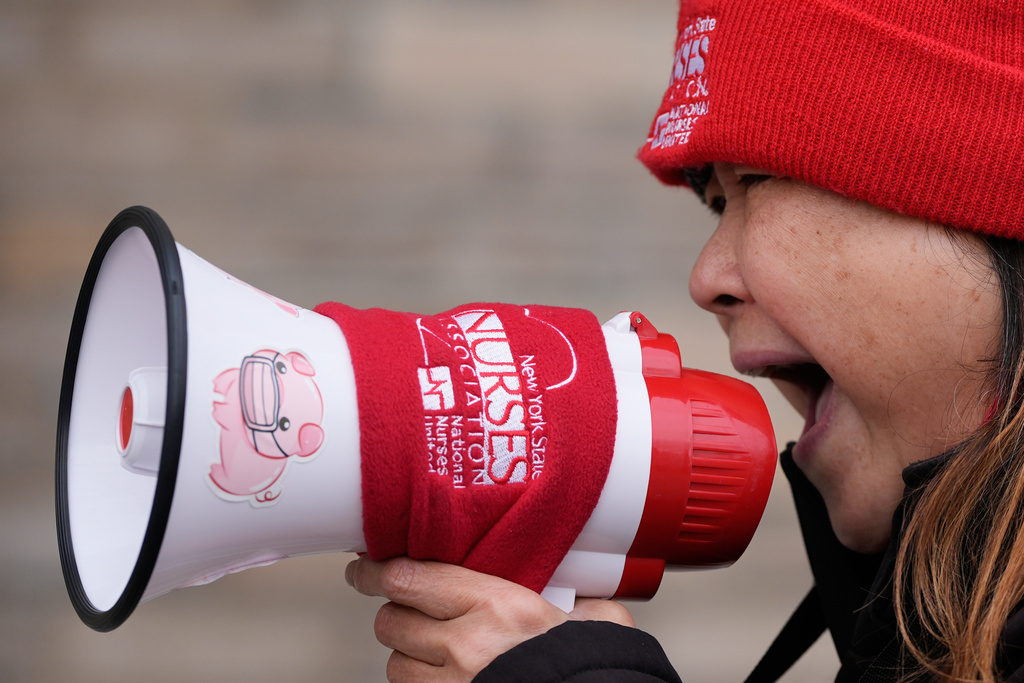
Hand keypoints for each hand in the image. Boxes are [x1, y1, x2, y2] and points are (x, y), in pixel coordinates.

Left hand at [346, 556, 634, 681]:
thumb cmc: (588, 668)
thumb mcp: (585, 616)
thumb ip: (567, 594)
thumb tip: (574, 587)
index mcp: (496, 604)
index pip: (407, 577)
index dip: (375, 572)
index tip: (366, 567)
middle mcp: (466, 645)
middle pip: (392, 620)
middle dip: (399, 614)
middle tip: (416, 609)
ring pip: (396, 662)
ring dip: (409, 655)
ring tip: (439, 650)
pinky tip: (445, 677)